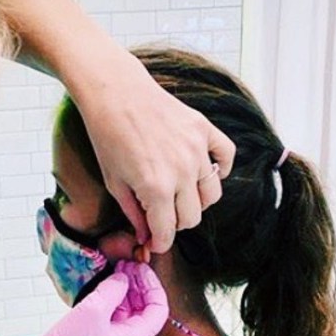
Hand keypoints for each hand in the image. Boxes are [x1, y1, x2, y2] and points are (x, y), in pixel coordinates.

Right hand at [14, 262, 167, 335]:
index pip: (158, 310)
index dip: (152, 285)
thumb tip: (123, 278)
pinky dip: (115, 306)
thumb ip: (113, 289)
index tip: (140, 268)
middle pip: (146, 313)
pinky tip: (106, 291)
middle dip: (138, 287)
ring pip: (131, 317)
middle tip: (126, 266)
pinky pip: (117, 324)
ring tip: (117, 274)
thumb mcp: (92, 310)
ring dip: (126, 295)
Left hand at [74, 54, 235, 252]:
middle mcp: (182, 172)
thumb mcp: (114, 182)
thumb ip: (134, 214)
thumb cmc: (108, 137)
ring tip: (180, 193)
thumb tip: (147, 238)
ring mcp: (197, 150)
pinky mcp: (204, 130)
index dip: (160, 242)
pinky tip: (204, 170)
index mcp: (156, 188)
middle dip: (176, 223)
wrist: (115, 92)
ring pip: (212, 195)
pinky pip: (227, 158)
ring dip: (196, 201)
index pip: (168, 232)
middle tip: (162, 213)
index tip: (156, 241)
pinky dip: (220, 169)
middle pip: (192, 217)